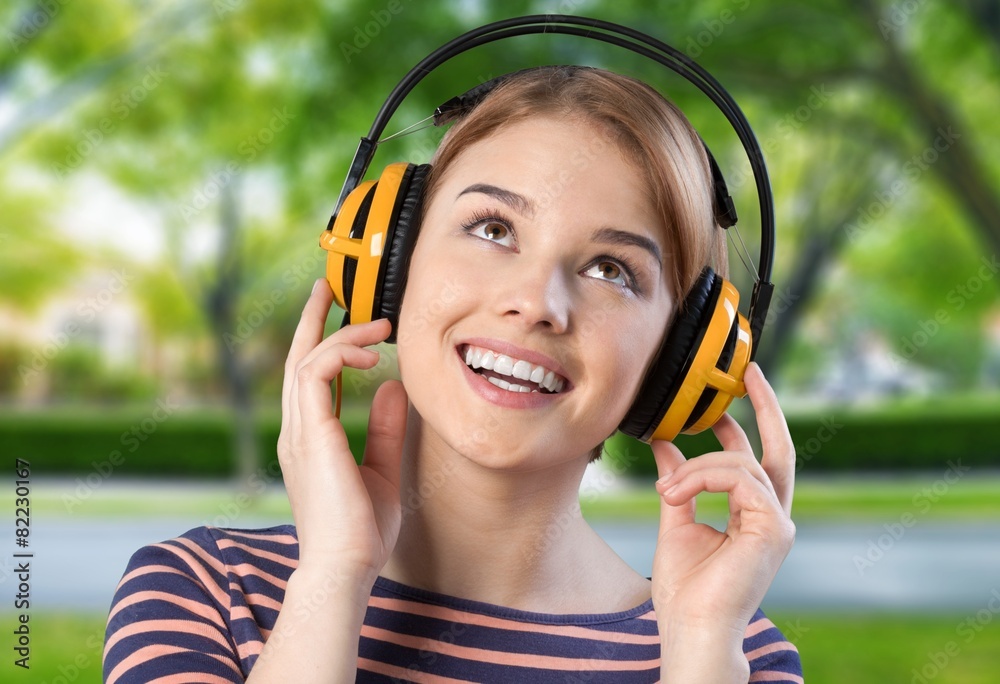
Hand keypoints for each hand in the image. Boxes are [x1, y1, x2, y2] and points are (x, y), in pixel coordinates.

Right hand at [277, 279, 407, 582]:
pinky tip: (368, 355)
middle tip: (328, 286)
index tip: (341, 315)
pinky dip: (338, 355)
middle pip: (296, 358)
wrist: (347, 567)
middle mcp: (297, 430)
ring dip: (339, 334)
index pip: (308, 377)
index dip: (322, 341)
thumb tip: (390, 387)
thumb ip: (383, 427)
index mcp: (309, 438)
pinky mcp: (309, 434)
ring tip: (377, 325)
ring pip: (305, 359)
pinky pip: (314, 374)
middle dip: (312, 319)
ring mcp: (298, 432)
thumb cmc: (361, 530)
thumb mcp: (381, 468)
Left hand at [650, 363, 794, 657]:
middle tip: (748, 372)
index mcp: (753, 516)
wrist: (691, 627)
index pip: (755, 460)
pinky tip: (676, 495)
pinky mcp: (773, 529)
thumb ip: (677, 482)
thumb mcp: (676, 520)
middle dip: (766, 407)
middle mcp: (773, 517)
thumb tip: (664, 445)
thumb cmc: (685, 588)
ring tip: (665, 490)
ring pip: (741, 465)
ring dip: (697, 468)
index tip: (721, 400)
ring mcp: (778, 524)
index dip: (744, 425)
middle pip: (779, 450)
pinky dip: (703, 479)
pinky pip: (739, 479)